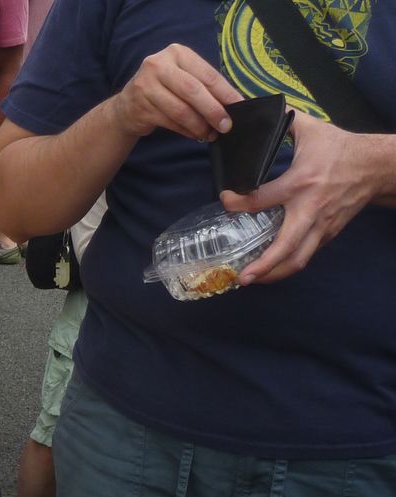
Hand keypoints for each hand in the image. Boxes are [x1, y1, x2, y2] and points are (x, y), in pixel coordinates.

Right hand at [111, 43, 242, 141]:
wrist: (126, 106)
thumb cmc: (162, 90)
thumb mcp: (181, 77)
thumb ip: (202, 85)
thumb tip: (231, 103)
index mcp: (176, 53)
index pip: (206, 74)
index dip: (224, 92)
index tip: (238, 106)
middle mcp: (158, 65)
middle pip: (193, 90)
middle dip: (212, 110)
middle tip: (226, 125)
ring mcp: (146, 86)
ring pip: (181, 110)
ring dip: (199, 125)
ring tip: (210, 133)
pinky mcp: (140, 107)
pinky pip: (170, 122)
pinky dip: (186, 131)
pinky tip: (194, 134)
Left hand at [223, 112, 378, 283]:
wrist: (376, 165)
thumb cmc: (340, 148)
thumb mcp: (311, 129)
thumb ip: (284, 121)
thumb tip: (258, 112)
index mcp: (301, 182)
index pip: (262, 199)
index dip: (238, 202)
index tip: (225, 201)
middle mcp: (310, 209)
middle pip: (286, 246)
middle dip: (263, 265)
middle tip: (241, 276)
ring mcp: (321, 225)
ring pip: (299, 259)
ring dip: (275, 274)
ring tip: (252, 281)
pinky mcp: (328, 233)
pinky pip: (306, 255)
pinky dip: (287, 265)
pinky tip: (270, 269)